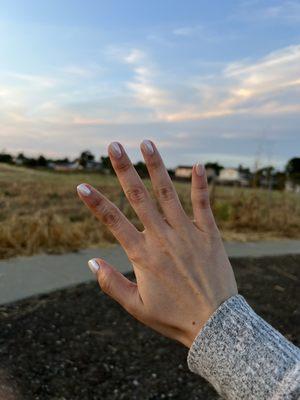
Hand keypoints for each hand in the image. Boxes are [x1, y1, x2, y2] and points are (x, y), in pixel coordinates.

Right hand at [77, 140, 236, 347]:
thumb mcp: (135, 306)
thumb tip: (90, 260)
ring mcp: (186, 233)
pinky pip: (203, 204)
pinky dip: (200, 184)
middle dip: (124, 169)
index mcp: (142, 254)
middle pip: (138, 197)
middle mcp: (162, 238)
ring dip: (156, 166)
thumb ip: (110, 283)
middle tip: (114, 146)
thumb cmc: (172, 317)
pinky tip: (198, 164)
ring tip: (147, 142)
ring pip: (168, 193)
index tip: (82, 185)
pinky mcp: (208, 234)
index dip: (95, 202)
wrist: (214, 324)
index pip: (113, 221)